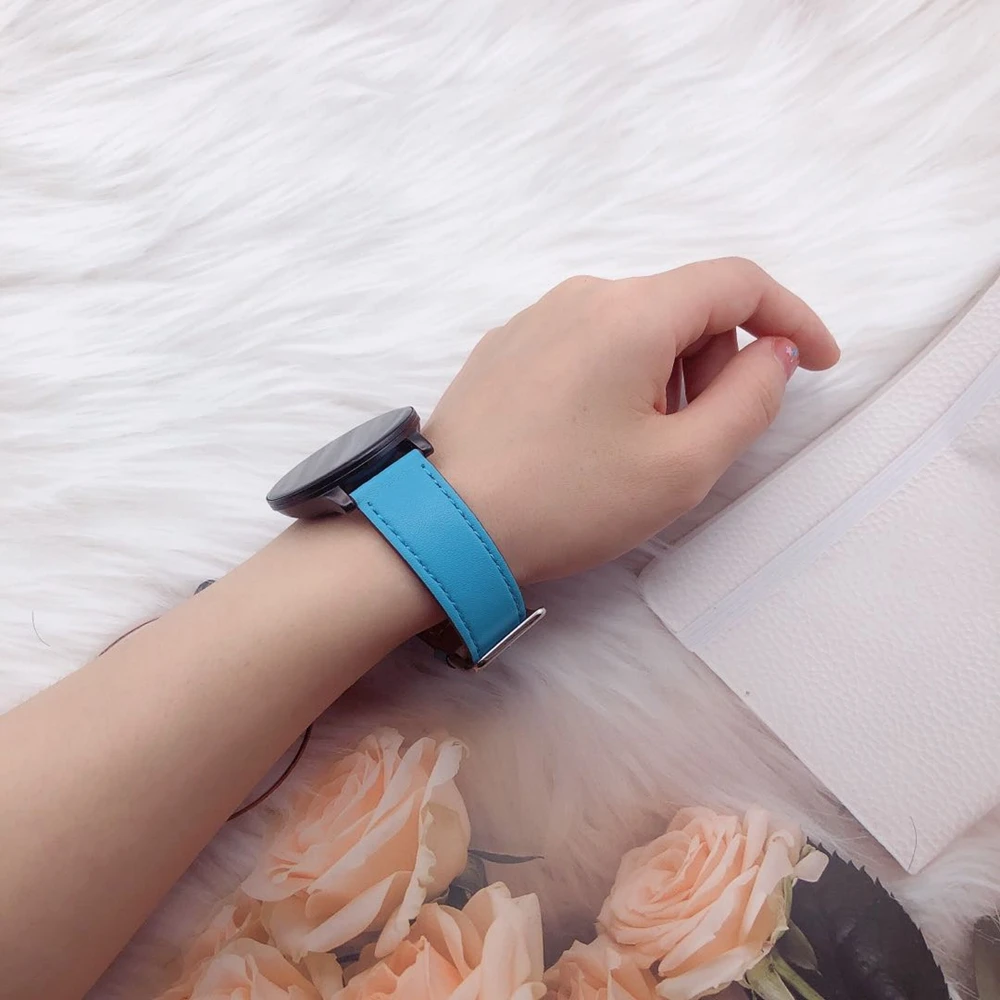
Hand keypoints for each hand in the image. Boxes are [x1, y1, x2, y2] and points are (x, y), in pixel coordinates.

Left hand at [425, 258, 839, 583]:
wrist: (442, 524)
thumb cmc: (568, 499)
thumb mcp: (682, 465)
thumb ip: (750, 399)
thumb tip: (772, 352)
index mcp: (632, 312)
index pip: (738, 283)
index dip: (791, 318)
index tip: (818, 364)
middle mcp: (581, 295)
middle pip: (684, 305)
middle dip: (717, 362)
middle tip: (704, 437)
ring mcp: (535, 317)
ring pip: (634, 325)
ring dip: (666, 374)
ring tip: (640, 449)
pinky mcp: (505, 346)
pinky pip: (587, 342)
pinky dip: (618, 376)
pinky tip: (591, 438)